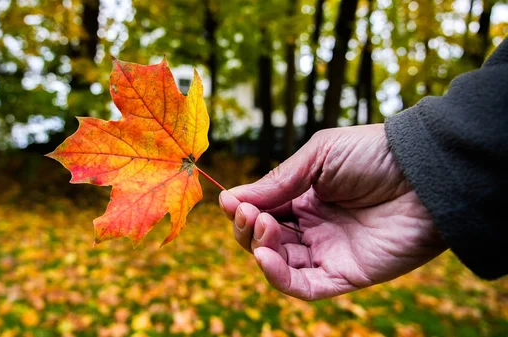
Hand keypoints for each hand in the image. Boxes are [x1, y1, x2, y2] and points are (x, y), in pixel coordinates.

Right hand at [219, 124, 447, 300]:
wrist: (424, 173)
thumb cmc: (374, 154)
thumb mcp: (318, 156)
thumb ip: (278, 181)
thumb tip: (230, 198)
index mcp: (306, 197)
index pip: (263, 211)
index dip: (243, 209)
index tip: (227, 200)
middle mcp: (314, 226)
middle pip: (265, 239)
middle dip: (248, 227)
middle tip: (248, 212)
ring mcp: (328, 251)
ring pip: (279, 264)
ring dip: (260, 248)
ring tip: (261, 225)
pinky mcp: (345, 274)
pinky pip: (304, 287)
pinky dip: (278, 277)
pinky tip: (265, 256)